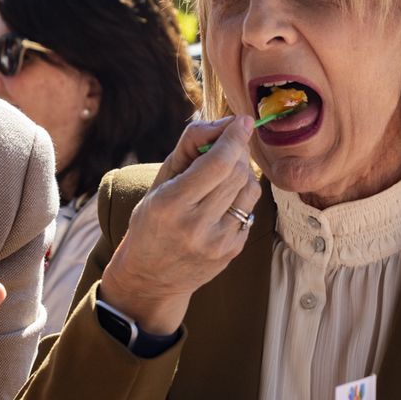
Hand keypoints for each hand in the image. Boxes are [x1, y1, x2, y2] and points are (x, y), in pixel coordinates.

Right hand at [97, 116, 260, 333]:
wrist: (151, 278)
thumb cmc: (152, 222)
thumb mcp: (159, 183)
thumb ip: (188, 148)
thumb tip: (224, 123)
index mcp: (171, 204)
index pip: (217, 163)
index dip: (235, 137)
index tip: (243, 121)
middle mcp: (196, 225)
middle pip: (236, 173)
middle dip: (237, 152)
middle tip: (229, 146)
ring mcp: (218, 242)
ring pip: (249, 190)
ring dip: (243, 173)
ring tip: (225, 173)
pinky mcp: (232, 251)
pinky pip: (249, 211)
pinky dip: (241, 197)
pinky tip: (223, 200)